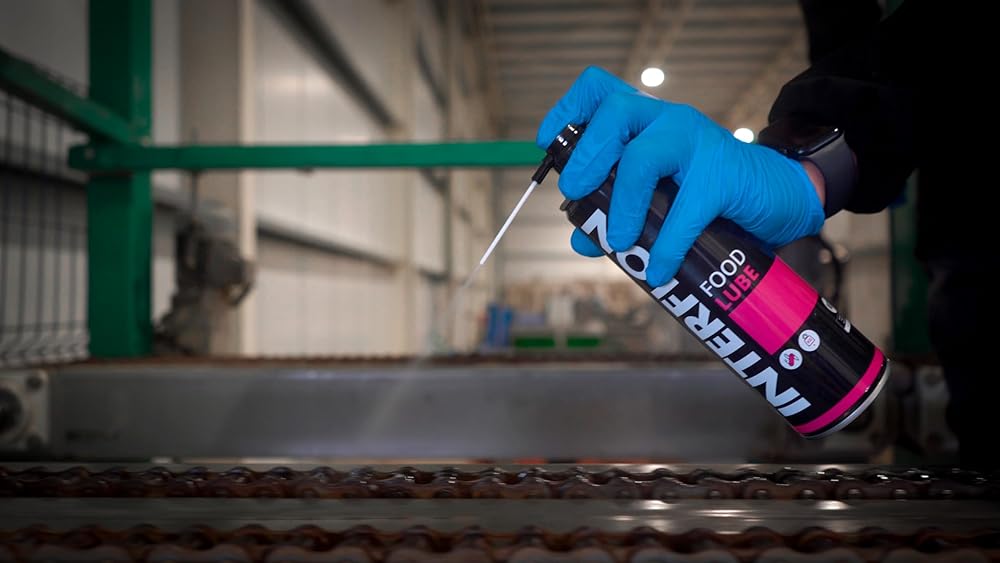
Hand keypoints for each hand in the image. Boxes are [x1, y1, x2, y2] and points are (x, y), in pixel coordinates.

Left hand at [537, 66, 824, 286]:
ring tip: (620, 242)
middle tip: (576, 193)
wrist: (777, 197)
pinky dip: (667, 246)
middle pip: (616, 111)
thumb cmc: (709, 193)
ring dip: (621, 205)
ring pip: (643, 158)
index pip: (599, 91)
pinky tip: (660, 269)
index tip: (547, 144)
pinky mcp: (722, 176)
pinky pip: (684, 211)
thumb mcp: (659, 199)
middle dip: (587, 155)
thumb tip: (581, 239)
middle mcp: (668, 121)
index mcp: (646, 121)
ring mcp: (697, 143)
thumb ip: (618, 213)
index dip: (567, 113)